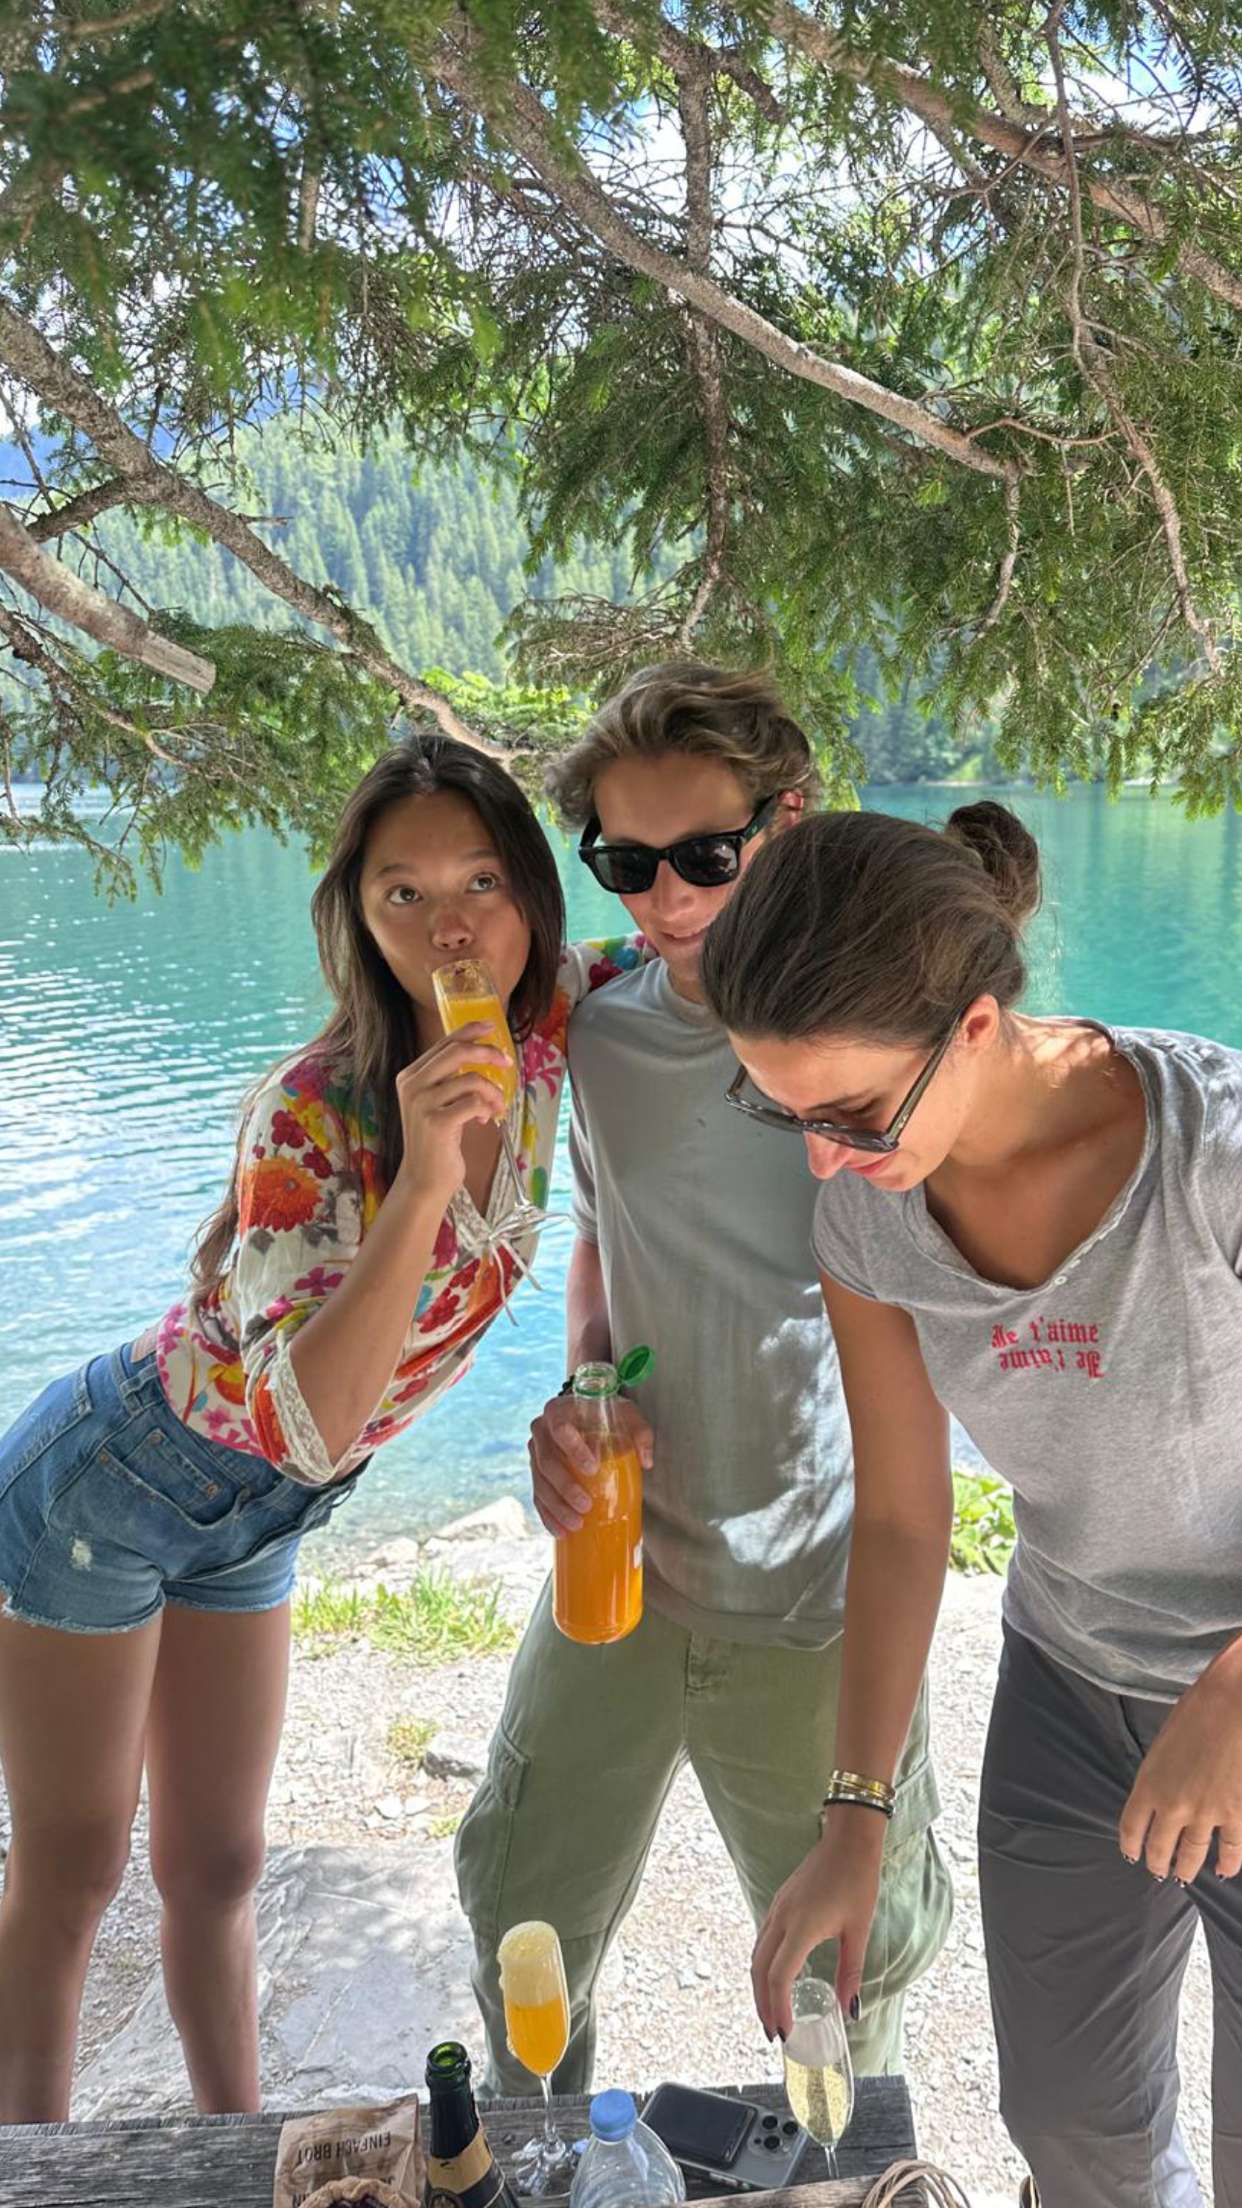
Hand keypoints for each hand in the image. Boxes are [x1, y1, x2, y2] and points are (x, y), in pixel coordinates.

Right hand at [391, 1026, 506, 1207]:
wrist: (425, 1178)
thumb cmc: (437, 1140)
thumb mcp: (438, 1103)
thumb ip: (450, 1078)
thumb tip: (483, 1052)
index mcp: (410, 1076)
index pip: (443, 1044)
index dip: (470, 1031)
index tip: (491, 1027)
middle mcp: (411, 1086)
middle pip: (457, 1053)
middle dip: (487, 1053)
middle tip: (506, 1062)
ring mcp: (421, 1104)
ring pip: (471, 1080)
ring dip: (493, 1092)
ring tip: (496, 1107)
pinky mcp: (436, 1123)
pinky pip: (474, 1103)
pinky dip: (486, 1110)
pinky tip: (483, 1121)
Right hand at [527, 1392, 653, 1535]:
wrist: (584, 1415)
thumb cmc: (606, 1414)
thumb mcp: (626, 1414)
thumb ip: (640, 1432)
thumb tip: (646, 1461)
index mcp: (558, 1411)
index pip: (560, 1428)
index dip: (573, 1449)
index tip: (592, 1469)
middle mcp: (541, 1431)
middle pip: (546, 1462)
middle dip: (565, 1487)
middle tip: (586, 1505)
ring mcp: (535, 1454)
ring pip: (540, 1483)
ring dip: (556, 1507)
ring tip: (577, 1524)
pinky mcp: (536, 1474)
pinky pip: (538, 1497)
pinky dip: (548, 1516)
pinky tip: (561, 1531)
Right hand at [751, 1810, 884, 2041]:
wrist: (848, 1839)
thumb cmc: (857, 1881)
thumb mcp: (859, 1930)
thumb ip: (851, 1972)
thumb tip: (850, 2010)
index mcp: (802, 1927)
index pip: (779, 1977)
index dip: (778, 2008)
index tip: (784, 2034)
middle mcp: (782, 1918)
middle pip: (759, 1970)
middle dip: (762, 2004)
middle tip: (772, 2032)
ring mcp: (777, 1908)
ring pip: (757, 1954)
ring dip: (760, 1986)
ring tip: (771, 2011)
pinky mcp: (779, 1903)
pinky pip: (762, 1940)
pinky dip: (763, 1965)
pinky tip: (775, 1977)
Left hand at [1119, 1656, 1241, 1883]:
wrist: (1230, 1706)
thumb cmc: (1195, 1713)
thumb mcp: (1162, 1746)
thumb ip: (1158, 1777)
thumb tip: (1162, 1797)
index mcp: (1148, 1784)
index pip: (1131, 1828)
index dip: (1130, 1846)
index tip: (1131, 1855)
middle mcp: (1173, 1806)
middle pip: (1159, 1847)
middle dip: (1157, 1863)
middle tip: (1157, 1871)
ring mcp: (1205, 1813)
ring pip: (1192, 1855)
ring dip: (1186, 1870)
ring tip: (1182, 1878)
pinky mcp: (1235, 1814)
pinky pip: (1231, 1848)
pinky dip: (1228, 1863)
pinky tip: (1224, 1871)